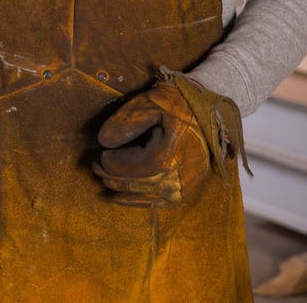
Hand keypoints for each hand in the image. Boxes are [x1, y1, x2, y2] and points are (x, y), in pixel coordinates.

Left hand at [92, 83, 210, 207]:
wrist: (211, 111)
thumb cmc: (179, 103)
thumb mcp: (150, 103)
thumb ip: (126, 121)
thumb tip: (104, 142)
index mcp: (167, 157)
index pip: (127, 168)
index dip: (110, 163)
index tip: (100, 153)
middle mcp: (177, 179)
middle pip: (133, 184)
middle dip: (111, 176)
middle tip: (95, 166)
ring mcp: (184, 189)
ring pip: (143, 196)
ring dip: (121, 188)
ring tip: (105, 178)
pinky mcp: (188, 192)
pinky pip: (158, 203)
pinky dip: (137, 200)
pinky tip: (121, 196)